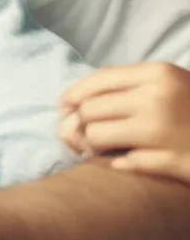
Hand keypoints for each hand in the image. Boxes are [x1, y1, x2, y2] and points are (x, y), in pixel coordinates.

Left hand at [60, 63, 189, 184]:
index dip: (74, 94)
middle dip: (79, 124)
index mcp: (158, 74)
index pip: (98, 81)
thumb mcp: (170, 85)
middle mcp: (159, 99)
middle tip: (79, 136)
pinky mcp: (175, 162)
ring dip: (94, 146)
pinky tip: (126, 164)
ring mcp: (167, 132)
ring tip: (101, 150)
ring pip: (98, 137)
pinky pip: (125, 164)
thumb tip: (73, 102)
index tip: (64, 106)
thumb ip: (129, 87)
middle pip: (91, 110)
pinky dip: (120, 165)